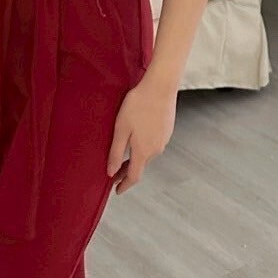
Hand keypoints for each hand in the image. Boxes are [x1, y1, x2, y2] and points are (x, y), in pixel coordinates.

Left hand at [107, 71, 176, 194]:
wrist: (160, 87)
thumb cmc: (138, 105)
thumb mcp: (121, 129)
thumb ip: (115, 152)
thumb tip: (110, 172)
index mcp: (143, 151)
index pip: (133, 176)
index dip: (124, 185)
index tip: (117, 190)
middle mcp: (156, 150)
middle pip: (140, 165)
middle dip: (127, 171)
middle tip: (114, 172)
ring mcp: (164, 140)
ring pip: (147, 154)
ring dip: (135, 157)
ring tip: (123, 154)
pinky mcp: (167, 130)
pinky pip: (153, 144)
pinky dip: (143, 146)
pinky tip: (137, 137)